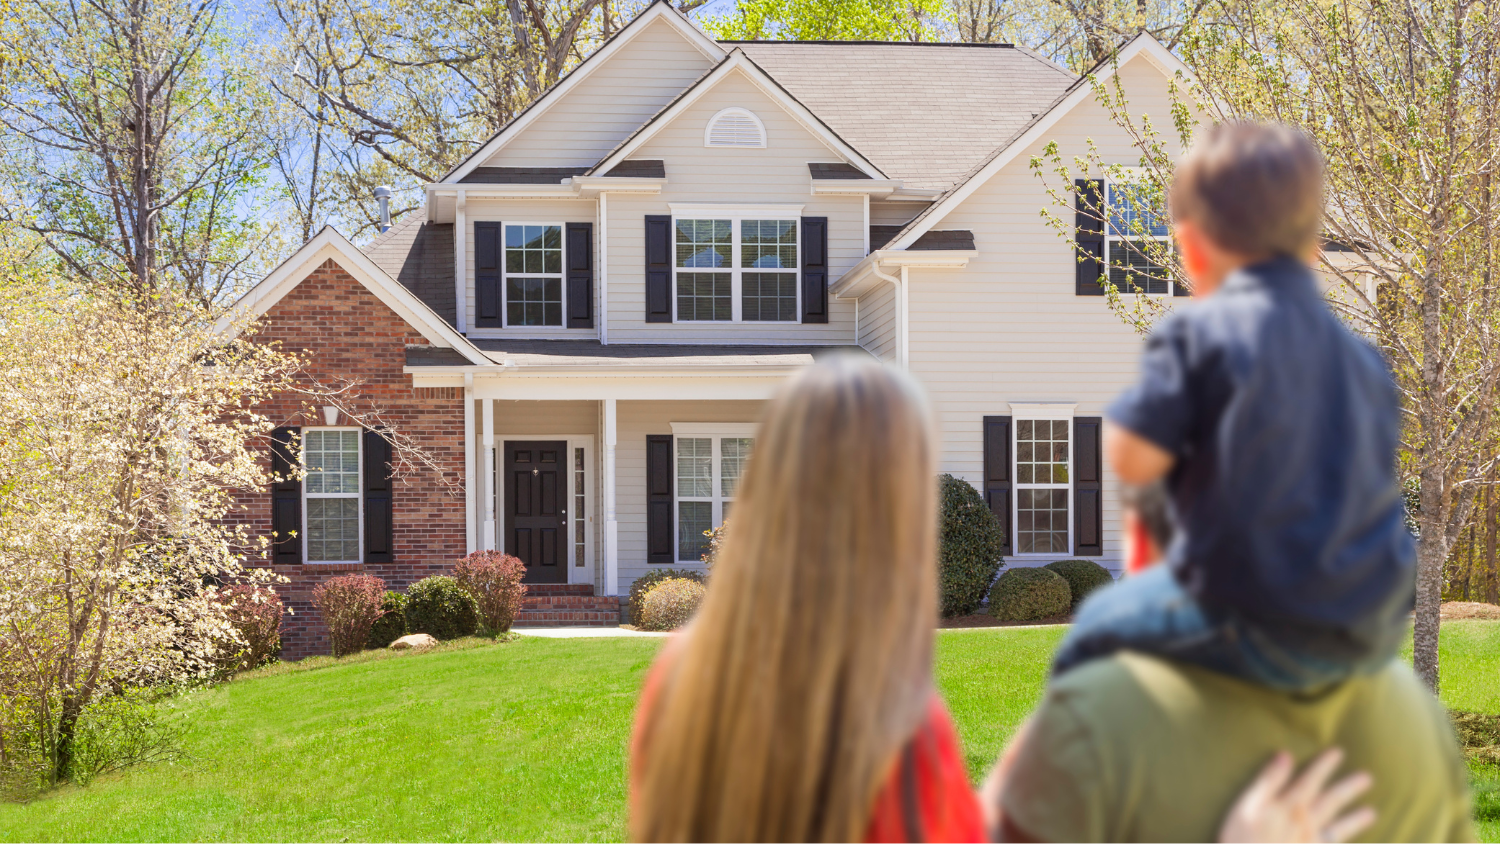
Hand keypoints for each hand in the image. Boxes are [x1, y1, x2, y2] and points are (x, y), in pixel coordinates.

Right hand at [1219, 748, 1375, 842]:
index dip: (1324, 766)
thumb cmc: (1242, 840)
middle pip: (1331, 803)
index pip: (1310, 781)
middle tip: (1367, 778)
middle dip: (1348, 789)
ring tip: (1371, 813)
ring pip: (1338, 829)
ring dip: (1355, 820)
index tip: (1338, 752)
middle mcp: (1306, 824)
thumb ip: (1268, 781)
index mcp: (1290, 806)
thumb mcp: (1248, 805)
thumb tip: (1285, 755)